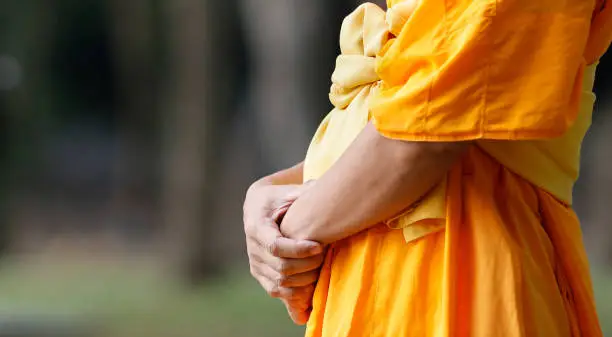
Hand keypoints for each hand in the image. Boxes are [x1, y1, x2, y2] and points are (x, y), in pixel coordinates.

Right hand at [243, 181, 323, 324]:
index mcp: (256, 226)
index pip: (276, 246)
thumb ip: (303, 191)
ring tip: (322, 266)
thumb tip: (319, 187)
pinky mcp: (260, 274)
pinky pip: (278, 291)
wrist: (258, 206)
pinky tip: (314, 281)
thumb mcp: (287, 190)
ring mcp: (255, 264)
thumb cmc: (277, 196)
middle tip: (326, 254)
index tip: (319, 246)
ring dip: (305, 278)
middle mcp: (253, 248)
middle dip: (308, 265)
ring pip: (281, 282)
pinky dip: (297, 291)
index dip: (299, 250)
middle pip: (281, 267)